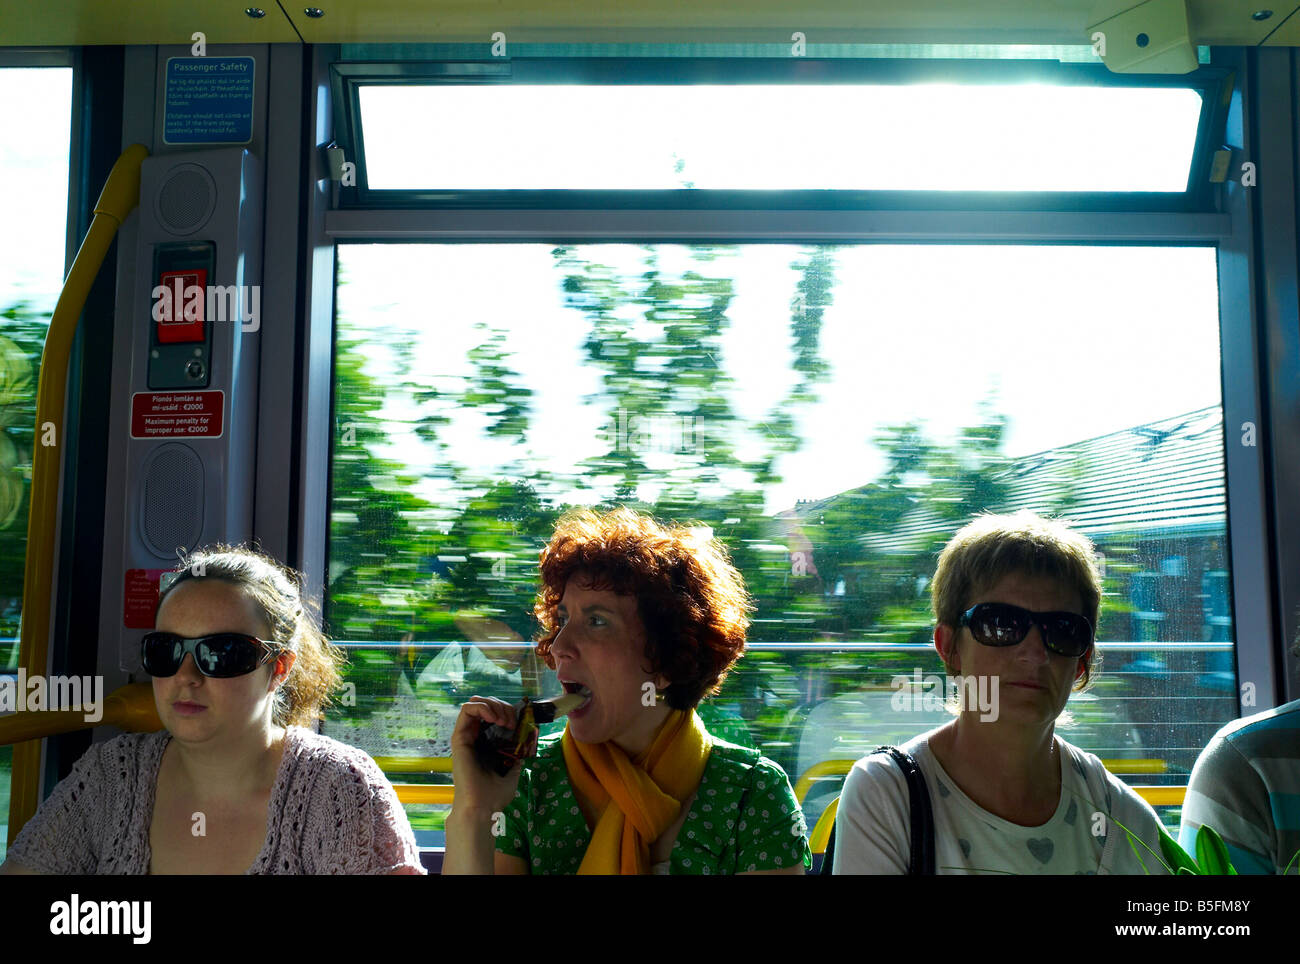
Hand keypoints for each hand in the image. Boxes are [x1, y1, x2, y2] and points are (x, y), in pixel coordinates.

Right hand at [449, 696, 526, 818]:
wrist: (482, 808)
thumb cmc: (495, 795)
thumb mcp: (512, 771)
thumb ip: (516, 757)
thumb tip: (523, 745)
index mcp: (486, 743)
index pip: (494, 714)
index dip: (508, 711)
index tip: (519, 724)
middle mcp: (475, 737)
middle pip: (486, 704)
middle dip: (503, 707)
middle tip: (512, 722)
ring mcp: (466, 736)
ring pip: (475, 702)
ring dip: (494, 705)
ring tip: (504, 721)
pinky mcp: (459, 737)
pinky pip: (466, 710)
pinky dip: (483, 707)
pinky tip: (495, 719)